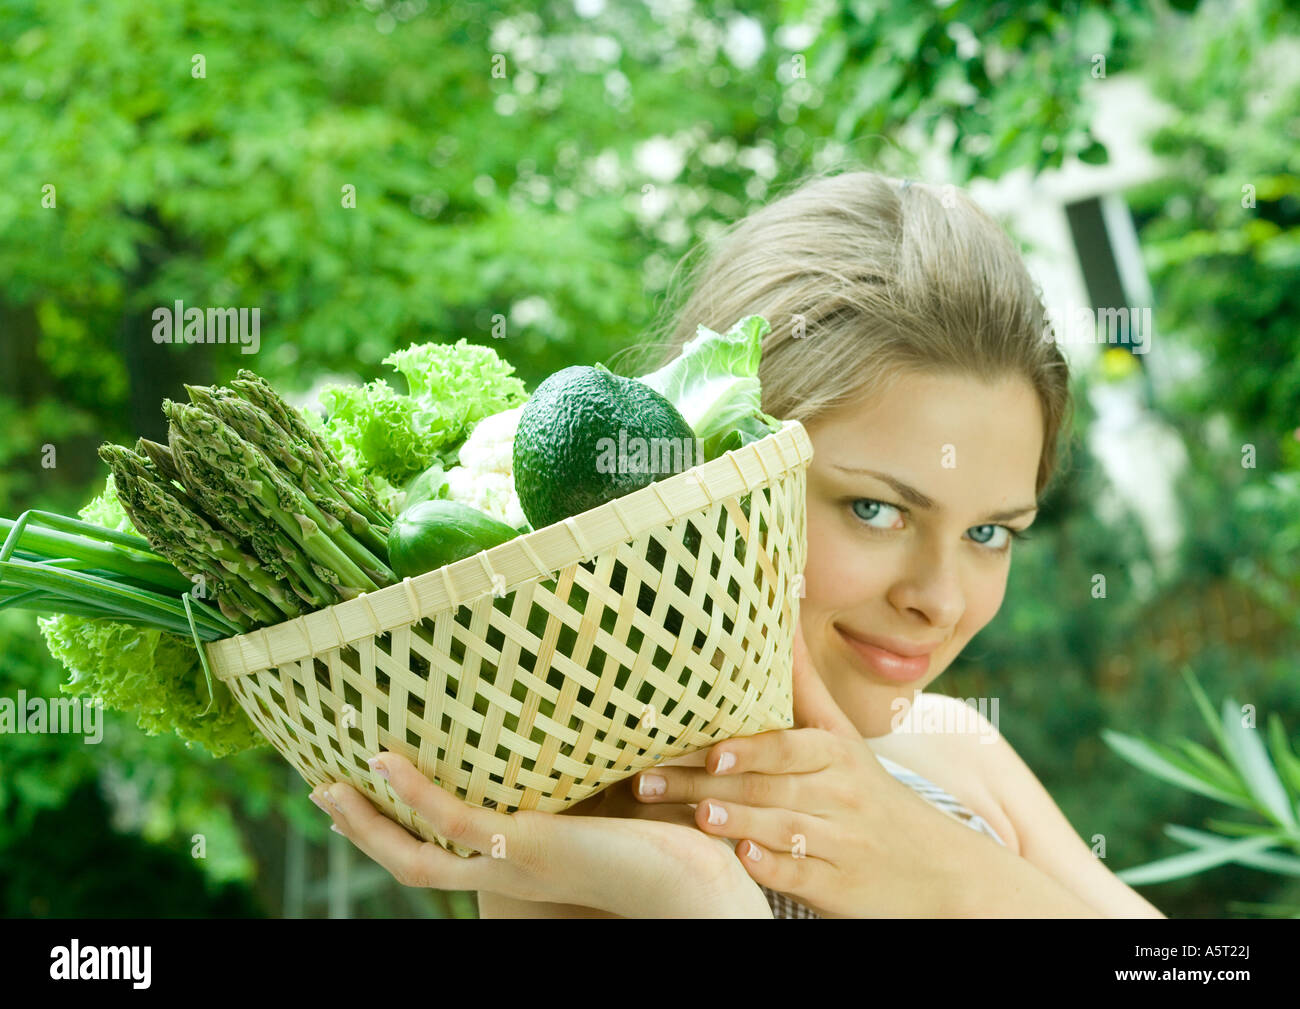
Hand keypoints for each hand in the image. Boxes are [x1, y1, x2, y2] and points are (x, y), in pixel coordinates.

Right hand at [309, 751, 772, 917]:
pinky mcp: (527, 848)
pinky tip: (385, 762)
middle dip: (361, 832)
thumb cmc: (662, 840)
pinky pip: (454, 823)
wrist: (696, 881)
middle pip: (409, 863)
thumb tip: (566, 708)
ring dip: (368, 822)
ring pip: (415, 856)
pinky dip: (415, 794)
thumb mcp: (601, 800)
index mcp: (515, 866)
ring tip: (329, 784)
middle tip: (320, 791)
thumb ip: (572, 771)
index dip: (396, 828)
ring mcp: (511, 865)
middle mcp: (504, 875)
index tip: (364, 792)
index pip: (440, 854)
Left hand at [628, 622, 987, 916]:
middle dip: (703, 786)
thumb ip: (805, 686)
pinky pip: (802, 876)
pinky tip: (744, 861)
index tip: (711, 752)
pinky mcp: (835, 885)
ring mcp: (838, 843)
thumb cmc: (868, 791)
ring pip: (782, 830)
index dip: (750, 750)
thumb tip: (782, 612)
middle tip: (647, 783)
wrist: (936, 868)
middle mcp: (837, 795)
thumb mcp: (843, 738)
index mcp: (835, 755)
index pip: (788, 748)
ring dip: (736, 823)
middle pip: (766, 788)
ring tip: (697, 816)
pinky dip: (773, 868)